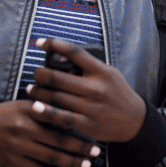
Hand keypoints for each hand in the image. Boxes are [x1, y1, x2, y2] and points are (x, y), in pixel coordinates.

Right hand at [0, 100, 100, 166]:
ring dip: (71, 163)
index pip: (59, 118)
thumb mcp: (18, 105)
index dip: (79, 127)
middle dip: (80, 148)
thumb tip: (68, 115)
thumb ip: (40, 110)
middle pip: (59, 140)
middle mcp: (24, 126)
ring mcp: (17, 145)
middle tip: (96, 152)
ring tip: (85, 165)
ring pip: (51, 157)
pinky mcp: (10, 160)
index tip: (94, 132)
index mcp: (28, 108)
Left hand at [26, 38, 147, 142]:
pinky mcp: (87, 124)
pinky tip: (35, 107)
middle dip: (40, 74)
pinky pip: (62, 117)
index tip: (39, 42)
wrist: (134, 120)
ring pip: (57, 97)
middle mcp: (96, 88)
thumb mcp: (109, 73)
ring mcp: (91, 107)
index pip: (74, 52)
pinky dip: (46, 112)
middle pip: (59, 78)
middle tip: (35, 73)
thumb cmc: (117, 93)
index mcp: (102, 71)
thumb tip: (60, 58)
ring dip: (39, 92)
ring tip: (30, 89)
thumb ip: (89, 66)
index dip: (54, 44)